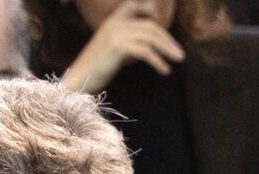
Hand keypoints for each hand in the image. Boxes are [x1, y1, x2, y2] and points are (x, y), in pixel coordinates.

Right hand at [62, 0, 184, 94]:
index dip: (151, 11)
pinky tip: (165, 70)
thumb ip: (128, 42)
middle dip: (167, 39)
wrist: (78, 81)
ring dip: (167, 49)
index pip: (134, 5)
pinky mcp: (117, 45)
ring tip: (178, 60)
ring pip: (150, 36)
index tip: (163, 27)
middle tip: (180, 53)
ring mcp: (116, 32)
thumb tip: (149, 46)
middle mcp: (114, 23)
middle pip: (150, 25)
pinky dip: (158, 61)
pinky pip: (145, 50)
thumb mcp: (113, 50)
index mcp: (112, 21)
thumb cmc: (96, 70)